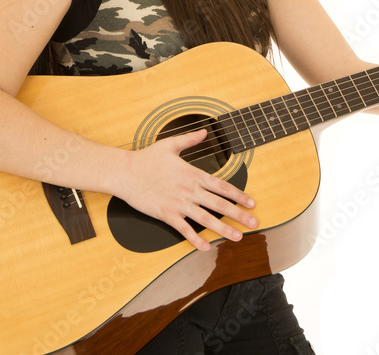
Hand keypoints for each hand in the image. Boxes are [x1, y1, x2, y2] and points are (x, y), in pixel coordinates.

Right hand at [114, 129, 257, 251]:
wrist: (125, 172)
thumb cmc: (146, 158)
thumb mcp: (170, 144)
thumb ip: (190, 139)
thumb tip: (205, 131)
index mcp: (193, 174)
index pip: (222, 186)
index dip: (239, 195)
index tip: (251, 203)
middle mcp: (189, 190)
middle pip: (219, 205)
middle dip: (239, 214)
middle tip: (254, 222)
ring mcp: (178, 204)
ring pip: (206, 219)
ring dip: (223, 229)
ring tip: (238, 237)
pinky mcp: (166, 214)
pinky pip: (184, 229)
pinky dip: (195, 239)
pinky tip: (206, 247)